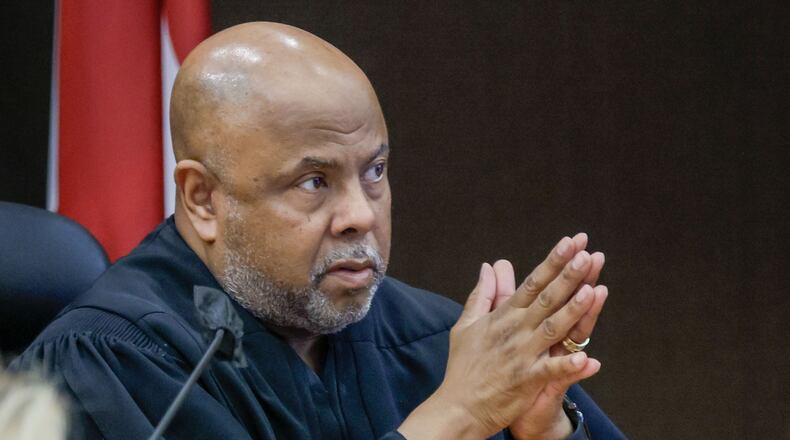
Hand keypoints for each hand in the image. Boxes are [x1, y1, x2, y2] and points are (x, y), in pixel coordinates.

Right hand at [398, 239, 600, 438]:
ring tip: (592, 291)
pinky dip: (569, 366)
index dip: (552, 262)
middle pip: (546, 299)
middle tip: (586, 254)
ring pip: (552, 328)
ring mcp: (522, 355)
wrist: (458, 406)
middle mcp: (515, 331)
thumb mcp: (466, 325)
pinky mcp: (526, 380)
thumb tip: (489, 266)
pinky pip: (551, 371)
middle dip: (568, 276)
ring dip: (573, 310)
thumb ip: (482, 294)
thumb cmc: (463, 366)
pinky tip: (589, 360)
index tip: (570, 243)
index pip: (532, 283)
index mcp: (503, 317)